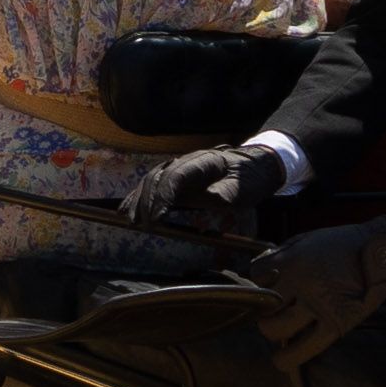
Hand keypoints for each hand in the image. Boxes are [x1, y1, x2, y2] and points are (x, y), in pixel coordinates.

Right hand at [119, 145, 290, 233]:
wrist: (257, 164)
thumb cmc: (251, 178)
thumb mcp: (244, 189)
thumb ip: (227, 194)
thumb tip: (213, 200)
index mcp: (204, 162)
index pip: (176, 176)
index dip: (163, 196)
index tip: (156, 219)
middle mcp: (187, 161)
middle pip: (158, 177)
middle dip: (146, 201)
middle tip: (141, 225)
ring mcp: (181, 167)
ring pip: (152, 179)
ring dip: (139, 199)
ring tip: (129, 220)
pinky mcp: (179, 177)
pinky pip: (154, 184)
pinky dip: (140, 196)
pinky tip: (128, 209)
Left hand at [240, 214, 385, 367]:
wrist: (382, 255)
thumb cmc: (343, 244)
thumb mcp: (308, 239)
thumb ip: (284, 253)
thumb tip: (263, 269)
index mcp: (293, 259)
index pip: (257, 274)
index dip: (259, 281)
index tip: (266, 285)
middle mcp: (300, 283)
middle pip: (263, 305)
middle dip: (261, 309)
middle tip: (269, 311)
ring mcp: (317, 306)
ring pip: (278, 329)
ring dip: (271, 332)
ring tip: (275, 331)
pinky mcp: (335, 325)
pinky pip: (305, 348)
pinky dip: (288, 358)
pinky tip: (281, 360)